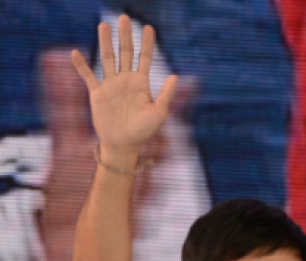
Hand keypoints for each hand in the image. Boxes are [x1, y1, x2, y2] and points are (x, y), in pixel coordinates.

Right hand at [70, 15, 176, 152]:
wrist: (123, 144)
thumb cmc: (143, 131)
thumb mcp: (158, 113)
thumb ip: (166, 95)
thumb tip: (175, 76)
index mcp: (141, 83)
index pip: (144, 58)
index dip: (147, 44)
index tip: (149, 28)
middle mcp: (125, 80)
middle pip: (125, 53)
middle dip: (125, 36)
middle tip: (124, 17)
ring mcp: (110, 85)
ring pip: (107, 58)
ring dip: (105, 42)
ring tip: (104, 25)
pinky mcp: (97, 93)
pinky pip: (88, 76)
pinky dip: (81, 65)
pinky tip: (76, 52)